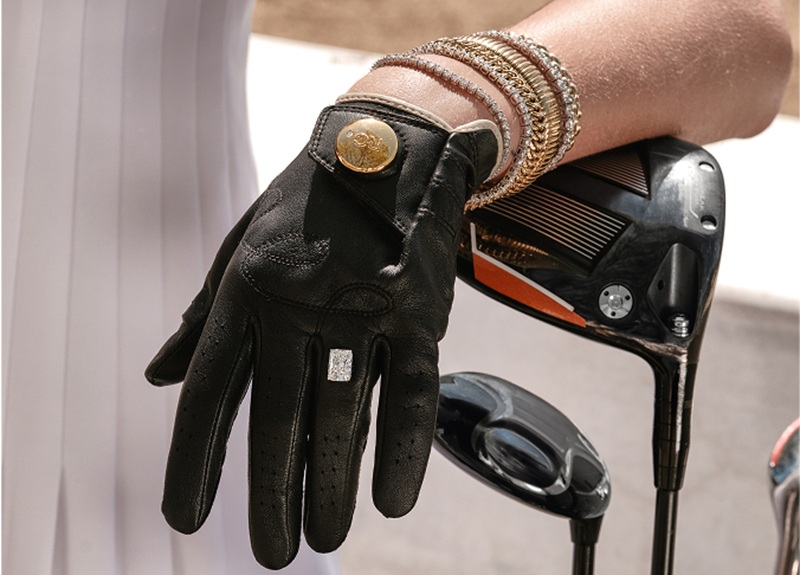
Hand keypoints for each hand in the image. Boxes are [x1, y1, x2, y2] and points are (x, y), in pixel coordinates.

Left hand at [145, 100, 497, 568]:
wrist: (391, 144)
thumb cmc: (309, 202)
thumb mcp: (243, 244)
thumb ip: (204, 313)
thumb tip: (161, 374)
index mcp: (246, 287)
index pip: (209, 391)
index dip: (195, 460)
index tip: (186, 517)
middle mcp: (300, 302)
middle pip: (278, 419)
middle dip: (272, 494)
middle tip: (272, 552)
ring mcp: (364, 308)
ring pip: (344, 416)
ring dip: (334, 485)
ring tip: (326, 538)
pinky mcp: (418, 313)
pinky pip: (411, 394)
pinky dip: (403, 452)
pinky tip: (392, 501)